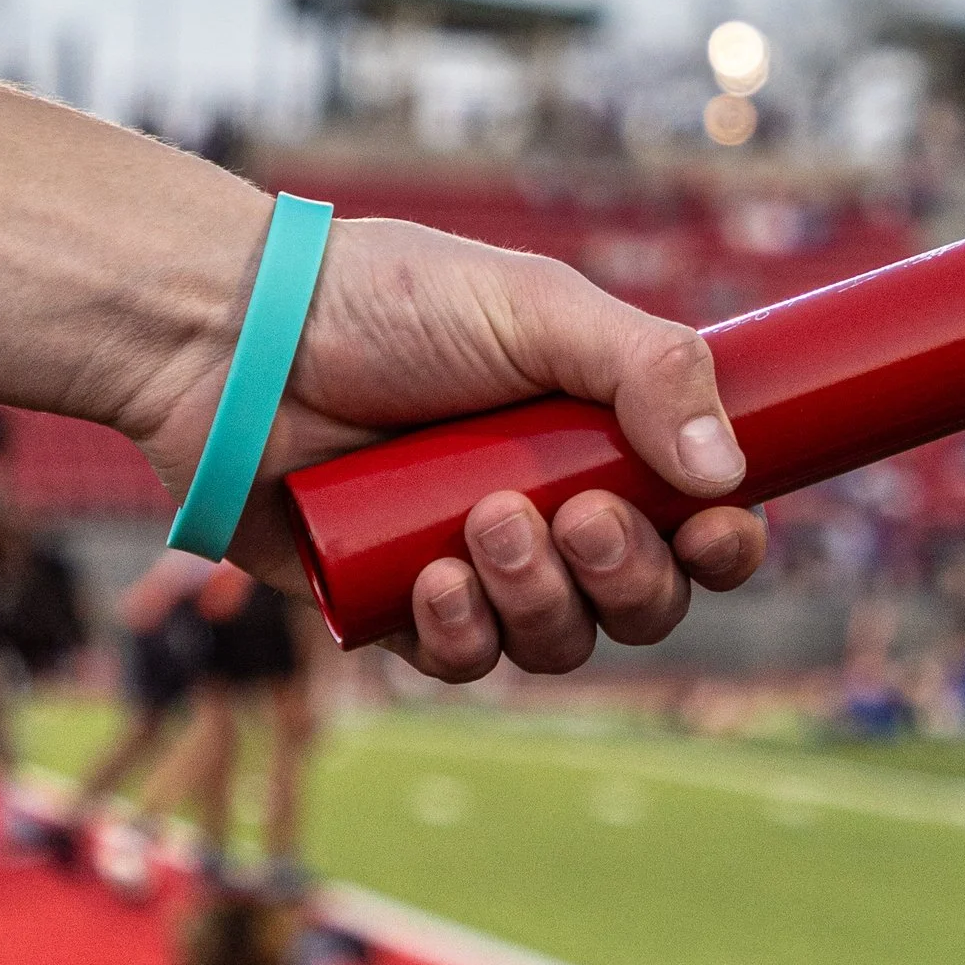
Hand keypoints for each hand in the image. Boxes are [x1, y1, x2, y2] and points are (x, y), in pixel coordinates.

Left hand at [130, 218, 765, 681]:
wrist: (238, 338)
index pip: (698, 521)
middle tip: (574, 517)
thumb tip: (726, 474)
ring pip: (557, 642)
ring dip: (540, 600)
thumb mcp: (536, 307)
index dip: (722, 543)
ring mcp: (475, 565)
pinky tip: (435, 582)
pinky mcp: (396, 607)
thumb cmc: (388, 302)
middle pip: (643, 601)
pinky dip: (461, 634)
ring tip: (483, 528)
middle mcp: (549, 510)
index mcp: (599, 438)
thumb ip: (648, 371)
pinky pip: (463, 662)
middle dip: (627, 575)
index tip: (713, 527)